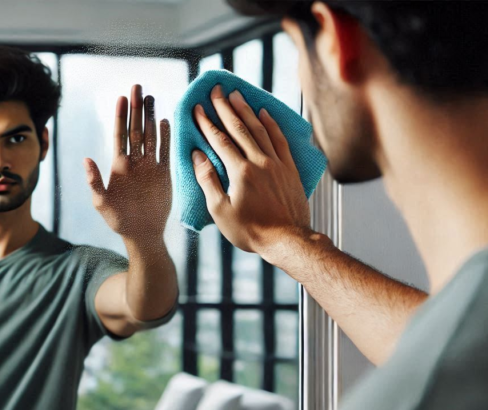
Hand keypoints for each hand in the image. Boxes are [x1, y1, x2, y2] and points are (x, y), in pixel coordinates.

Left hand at [85, 84, 171, 240]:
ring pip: (150, 135)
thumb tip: (85, 159)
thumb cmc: (118, 220)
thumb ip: (94, 181)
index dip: (121, 115)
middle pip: (135, 129)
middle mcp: (134, 161)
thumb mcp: (101, 203)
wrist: (142, 233)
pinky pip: (165, 150)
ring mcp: (149, 166)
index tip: (122, 97)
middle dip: (136, 108)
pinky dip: (165, 136)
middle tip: (138, 86)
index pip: (120, 134)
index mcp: (118, 165)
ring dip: (151, 116)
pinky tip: (165, 120)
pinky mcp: (163, 173)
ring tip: (151, 97)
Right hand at [191, 84, 310, 256]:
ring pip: (260, 129)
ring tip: (236, 95)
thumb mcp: (220, 211)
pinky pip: (280, 139)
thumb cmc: (250, 230)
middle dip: (226, 108)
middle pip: (240, 128)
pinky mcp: (290, 168)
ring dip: (247, 110)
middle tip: (216, 91)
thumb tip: (197, 156)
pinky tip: (265, 112)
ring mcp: (277, 163)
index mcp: (240, 172)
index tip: (197, 108)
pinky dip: (272, 124)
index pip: (220, 140)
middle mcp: (260, 161)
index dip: (207, 123)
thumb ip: (208, 181)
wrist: (287, 239)